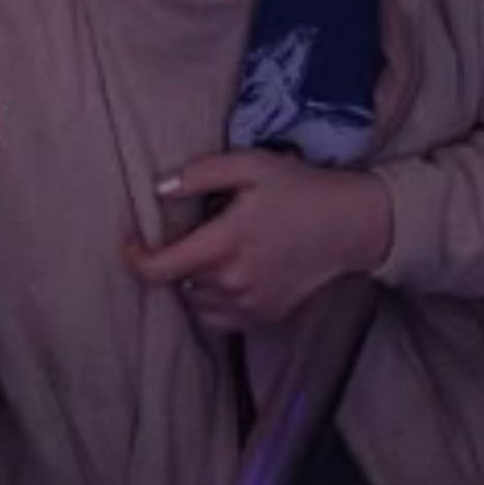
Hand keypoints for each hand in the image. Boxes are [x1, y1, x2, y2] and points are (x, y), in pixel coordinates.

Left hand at [124, 150, 392, 330]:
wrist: (351, 226)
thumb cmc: (300, 190)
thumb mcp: (252, 166)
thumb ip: (201, 174)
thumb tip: (159, 189)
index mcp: (224, 244)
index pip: (159, 270)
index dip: (135, 259)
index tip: (132, 244)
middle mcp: (232, 282)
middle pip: (178, 281)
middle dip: (176, 258)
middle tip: (197, 231)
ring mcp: (248, 305)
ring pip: (196, 300)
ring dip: (195, 279)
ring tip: (217, 251)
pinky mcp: (263, 318)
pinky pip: (219, 317)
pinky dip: (214, 300)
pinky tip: (231, 273)